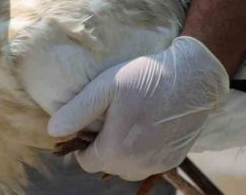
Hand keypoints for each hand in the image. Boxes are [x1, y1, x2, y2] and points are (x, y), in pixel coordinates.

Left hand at [47, 36, 229, 180]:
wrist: (193, 78)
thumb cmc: (146, 78)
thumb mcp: (106, 87)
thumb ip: (78, 111)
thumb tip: (53, 130)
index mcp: (115, 151)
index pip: (85, 162)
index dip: (83, 144)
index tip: (90, 123)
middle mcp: (136, 166)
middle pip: (106, 165)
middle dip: (103, 147)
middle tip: (110, 118)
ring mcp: (157, 165)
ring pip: (127, 167)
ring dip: (122, 151)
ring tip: (127, 122)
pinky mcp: (173, 160)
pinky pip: (147, 163)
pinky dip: (142, 150)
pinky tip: (147, 126)